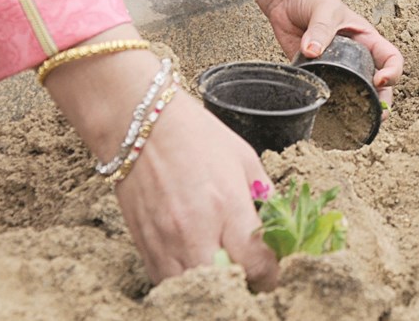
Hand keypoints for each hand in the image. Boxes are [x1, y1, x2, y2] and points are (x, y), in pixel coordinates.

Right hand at [116, 95, 277, 285]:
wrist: (139, 125)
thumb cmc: (195, 135)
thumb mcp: (243, 157)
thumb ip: (263, 194)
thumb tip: (279, 223)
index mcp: (226, 205)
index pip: (257, 264)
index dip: (273, 273)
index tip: (276, 268)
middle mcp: (195, 231)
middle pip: (228, 286)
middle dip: (246, 285)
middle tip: (252, 273)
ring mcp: (166, 244)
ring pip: (197, 293)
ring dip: (216, 286)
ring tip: (226, 270)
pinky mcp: (144, 249)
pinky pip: (169, 285)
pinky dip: (188, 283)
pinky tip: (198, 265)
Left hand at [237, 0, 403, 102]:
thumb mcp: (323, 8)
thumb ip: (320, 29)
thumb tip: (312, 51)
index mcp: (367, 39)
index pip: (391, 58)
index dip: (392, 72)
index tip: (379, 80)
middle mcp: (355, 56)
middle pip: (376, 84)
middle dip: (380, 101)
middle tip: (376, 116)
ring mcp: (335, 67)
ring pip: (352, 92)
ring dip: (354, 108)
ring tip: (353, 123)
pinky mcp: (315, 73)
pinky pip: (324, 91)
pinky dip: (325, 104)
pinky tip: (323, 114)